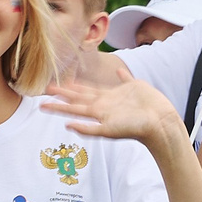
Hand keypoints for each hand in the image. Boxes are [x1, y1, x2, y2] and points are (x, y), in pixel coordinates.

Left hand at [48, 70, 183, 149]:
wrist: (159, 123)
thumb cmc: (135, 128)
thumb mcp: (109, 130)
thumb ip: (89, 129)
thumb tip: (67, 126)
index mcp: (99, 111)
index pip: (73, 106)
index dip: (58, 104)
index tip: (42, 103)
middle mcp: (106, 102)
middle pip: (81, 96)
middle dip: (65, 93)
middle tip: (49, 88)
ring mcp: (120, 95)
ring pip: (97, 88)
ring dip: (84, 86)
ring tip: (73, 82)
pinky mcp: (134, 87)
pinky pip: (125, 78)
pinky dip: (121, 75)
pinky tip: (118, 71)